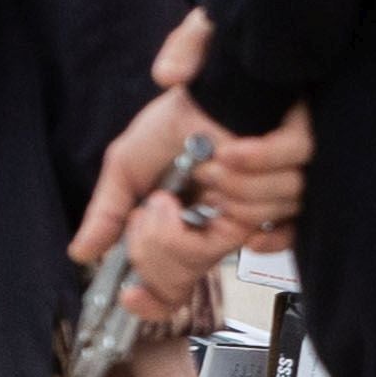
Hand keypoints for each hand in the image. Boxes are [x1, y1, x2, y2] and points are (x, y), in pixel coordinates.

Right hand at [77, 14, 314, 322]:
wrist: (214, 76)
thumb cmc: (176, 121)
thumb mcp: (128, 164)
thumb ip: (108, 210)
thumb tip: (81, 253)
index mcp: (186, 231)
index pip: (172, 288)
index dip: (153, 300)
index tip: (129, 296)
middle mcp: (222, 227)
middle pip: (194, 267)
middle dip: (166, 242)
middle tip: (157, 204)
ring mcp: (260, 206)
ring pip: (243, 232)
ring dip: (220, 193)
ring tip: (207, 161)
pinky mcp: (293, 176)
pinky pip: (288, 199)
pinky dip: (260, 174)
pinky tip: (235, 154)